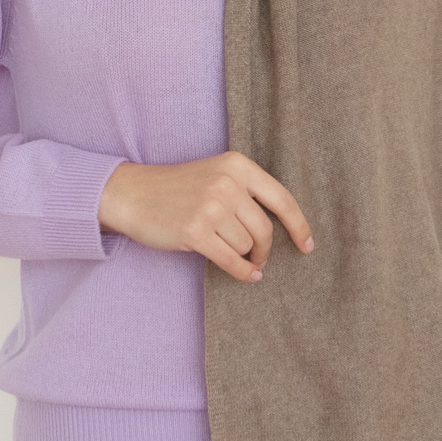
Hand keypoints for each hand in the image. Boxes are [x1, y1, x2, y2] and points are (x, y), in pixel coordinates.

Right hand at [98, 151, 314, 283]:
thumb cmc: (179, 188)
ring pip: (246, 246)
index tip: (308, 245)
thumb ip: (247, 193)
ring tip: (224, 247)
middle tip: (258, 257)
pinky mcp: (195, 231)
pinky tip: (248, 276)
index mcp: (237, 165)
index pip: (281, 199)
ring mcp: (210, 207)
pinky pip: (232, 261)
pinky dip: (243, 273)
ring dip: (241, 254)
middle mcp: (227, 183)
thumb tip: (285, 227)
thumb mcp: (216, 175)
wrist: (133, 194)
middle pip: (264, 229)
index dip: (299, 226)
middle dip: (264, 249)